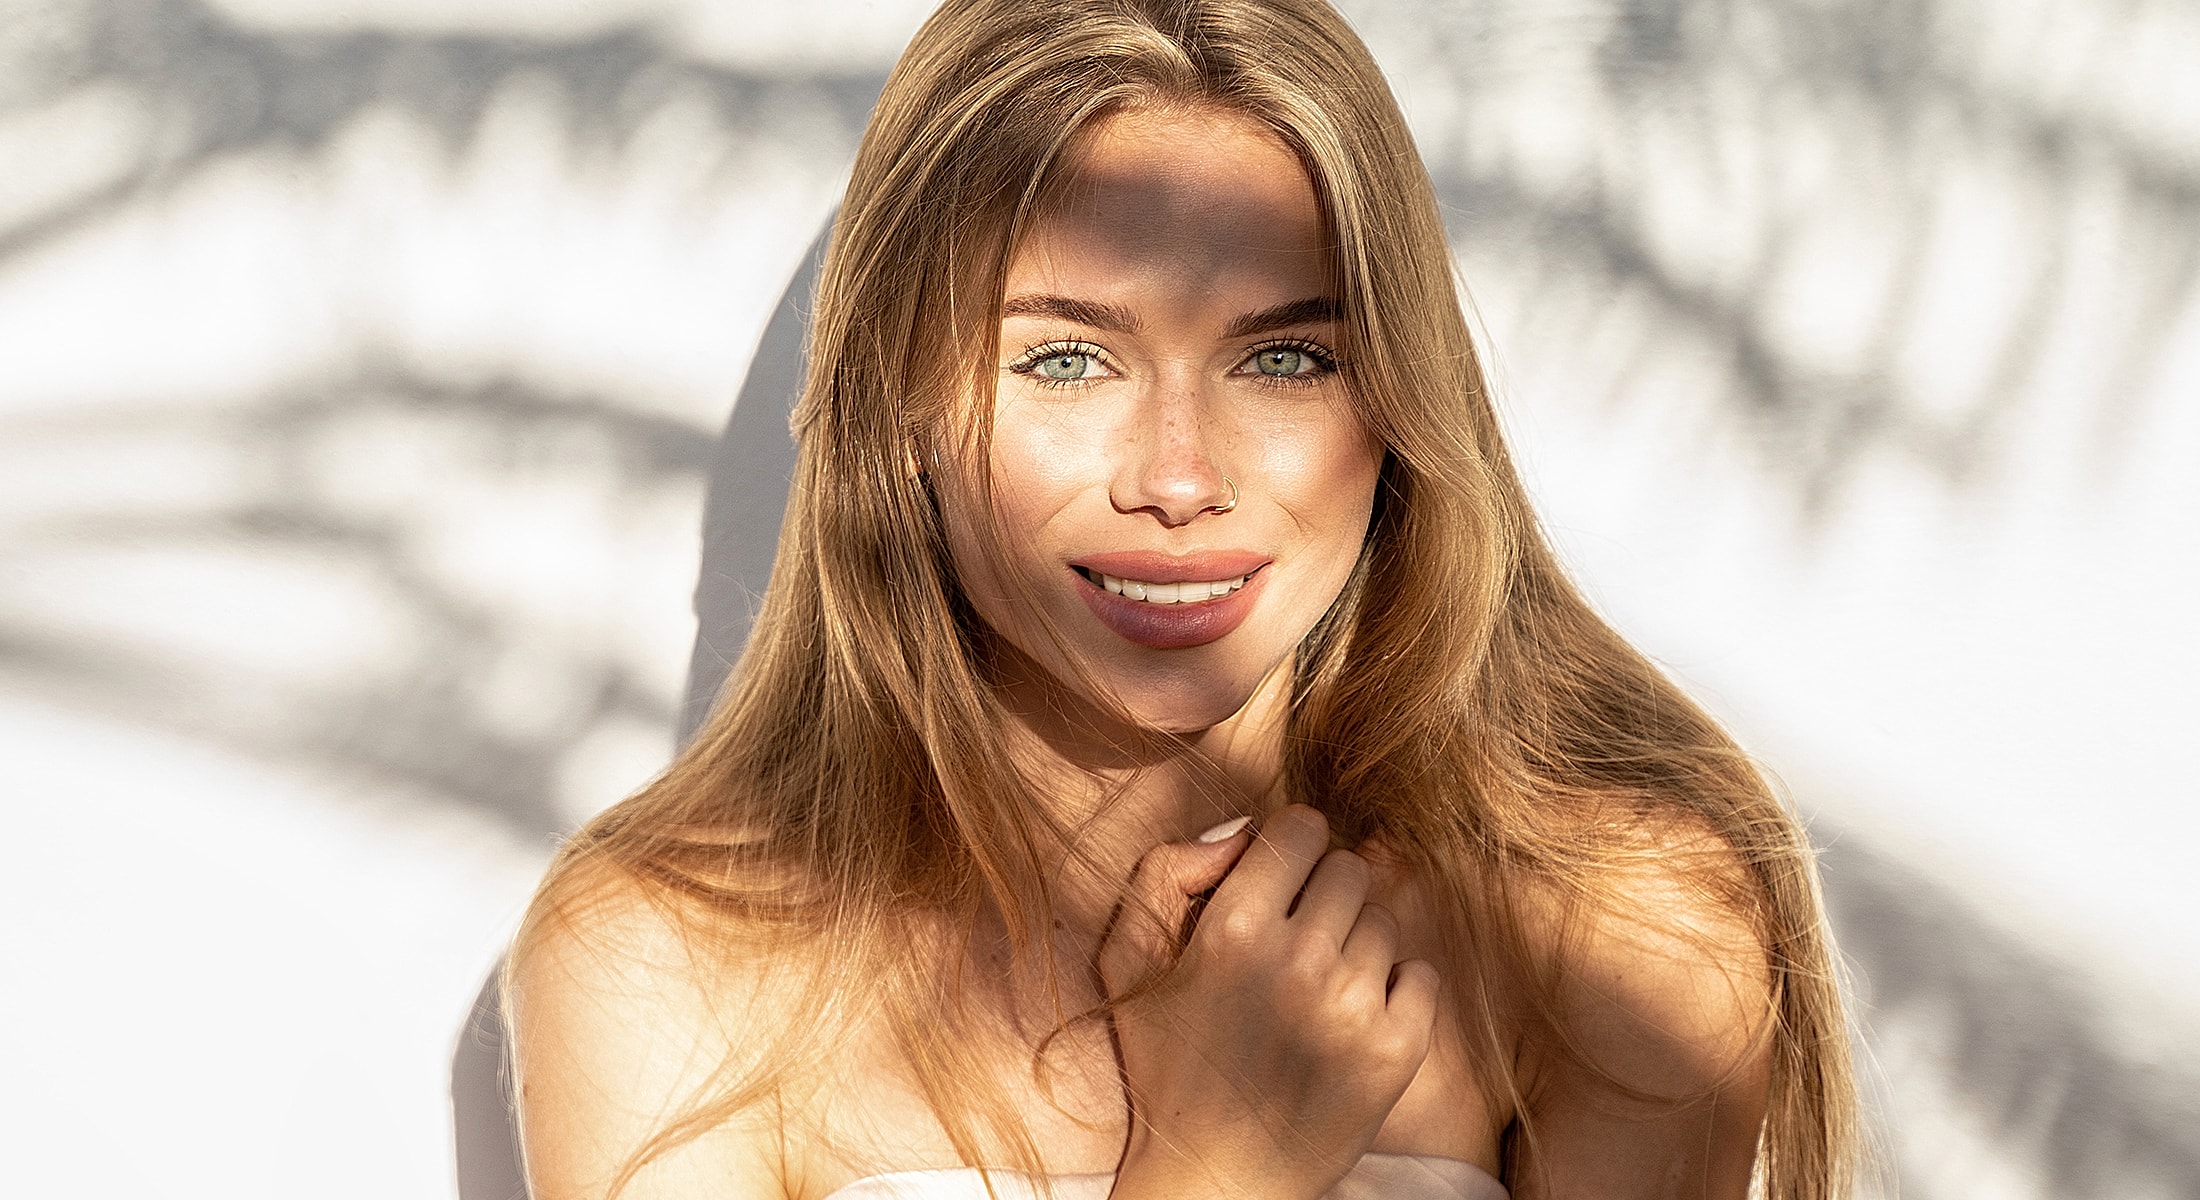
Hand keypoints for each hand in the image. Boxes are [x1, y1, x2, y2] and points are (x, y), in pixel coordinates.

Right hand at [1097, 805, 1439, 1199]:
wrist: (1216, 1179)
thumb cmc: (1168, 1065)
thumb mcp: (1126, 960)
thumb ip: (1164, 872)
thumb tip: (1243, 832)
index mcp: (1231, 929)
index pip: (1303, 828)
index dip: (1291, 849)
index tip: (1281, 882)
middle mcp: (1298, 961)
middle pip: (1350, 868)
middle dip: (1324, 895)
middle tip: (1297, 943)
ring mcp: (1354, 1008)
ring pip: (1384, 921)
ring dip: (1355, 947)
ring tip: (1315, 994)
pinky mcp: (1398, 1051)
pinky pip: (1421, 974)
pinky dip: (1396, 991)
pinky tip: (1351, 1022)